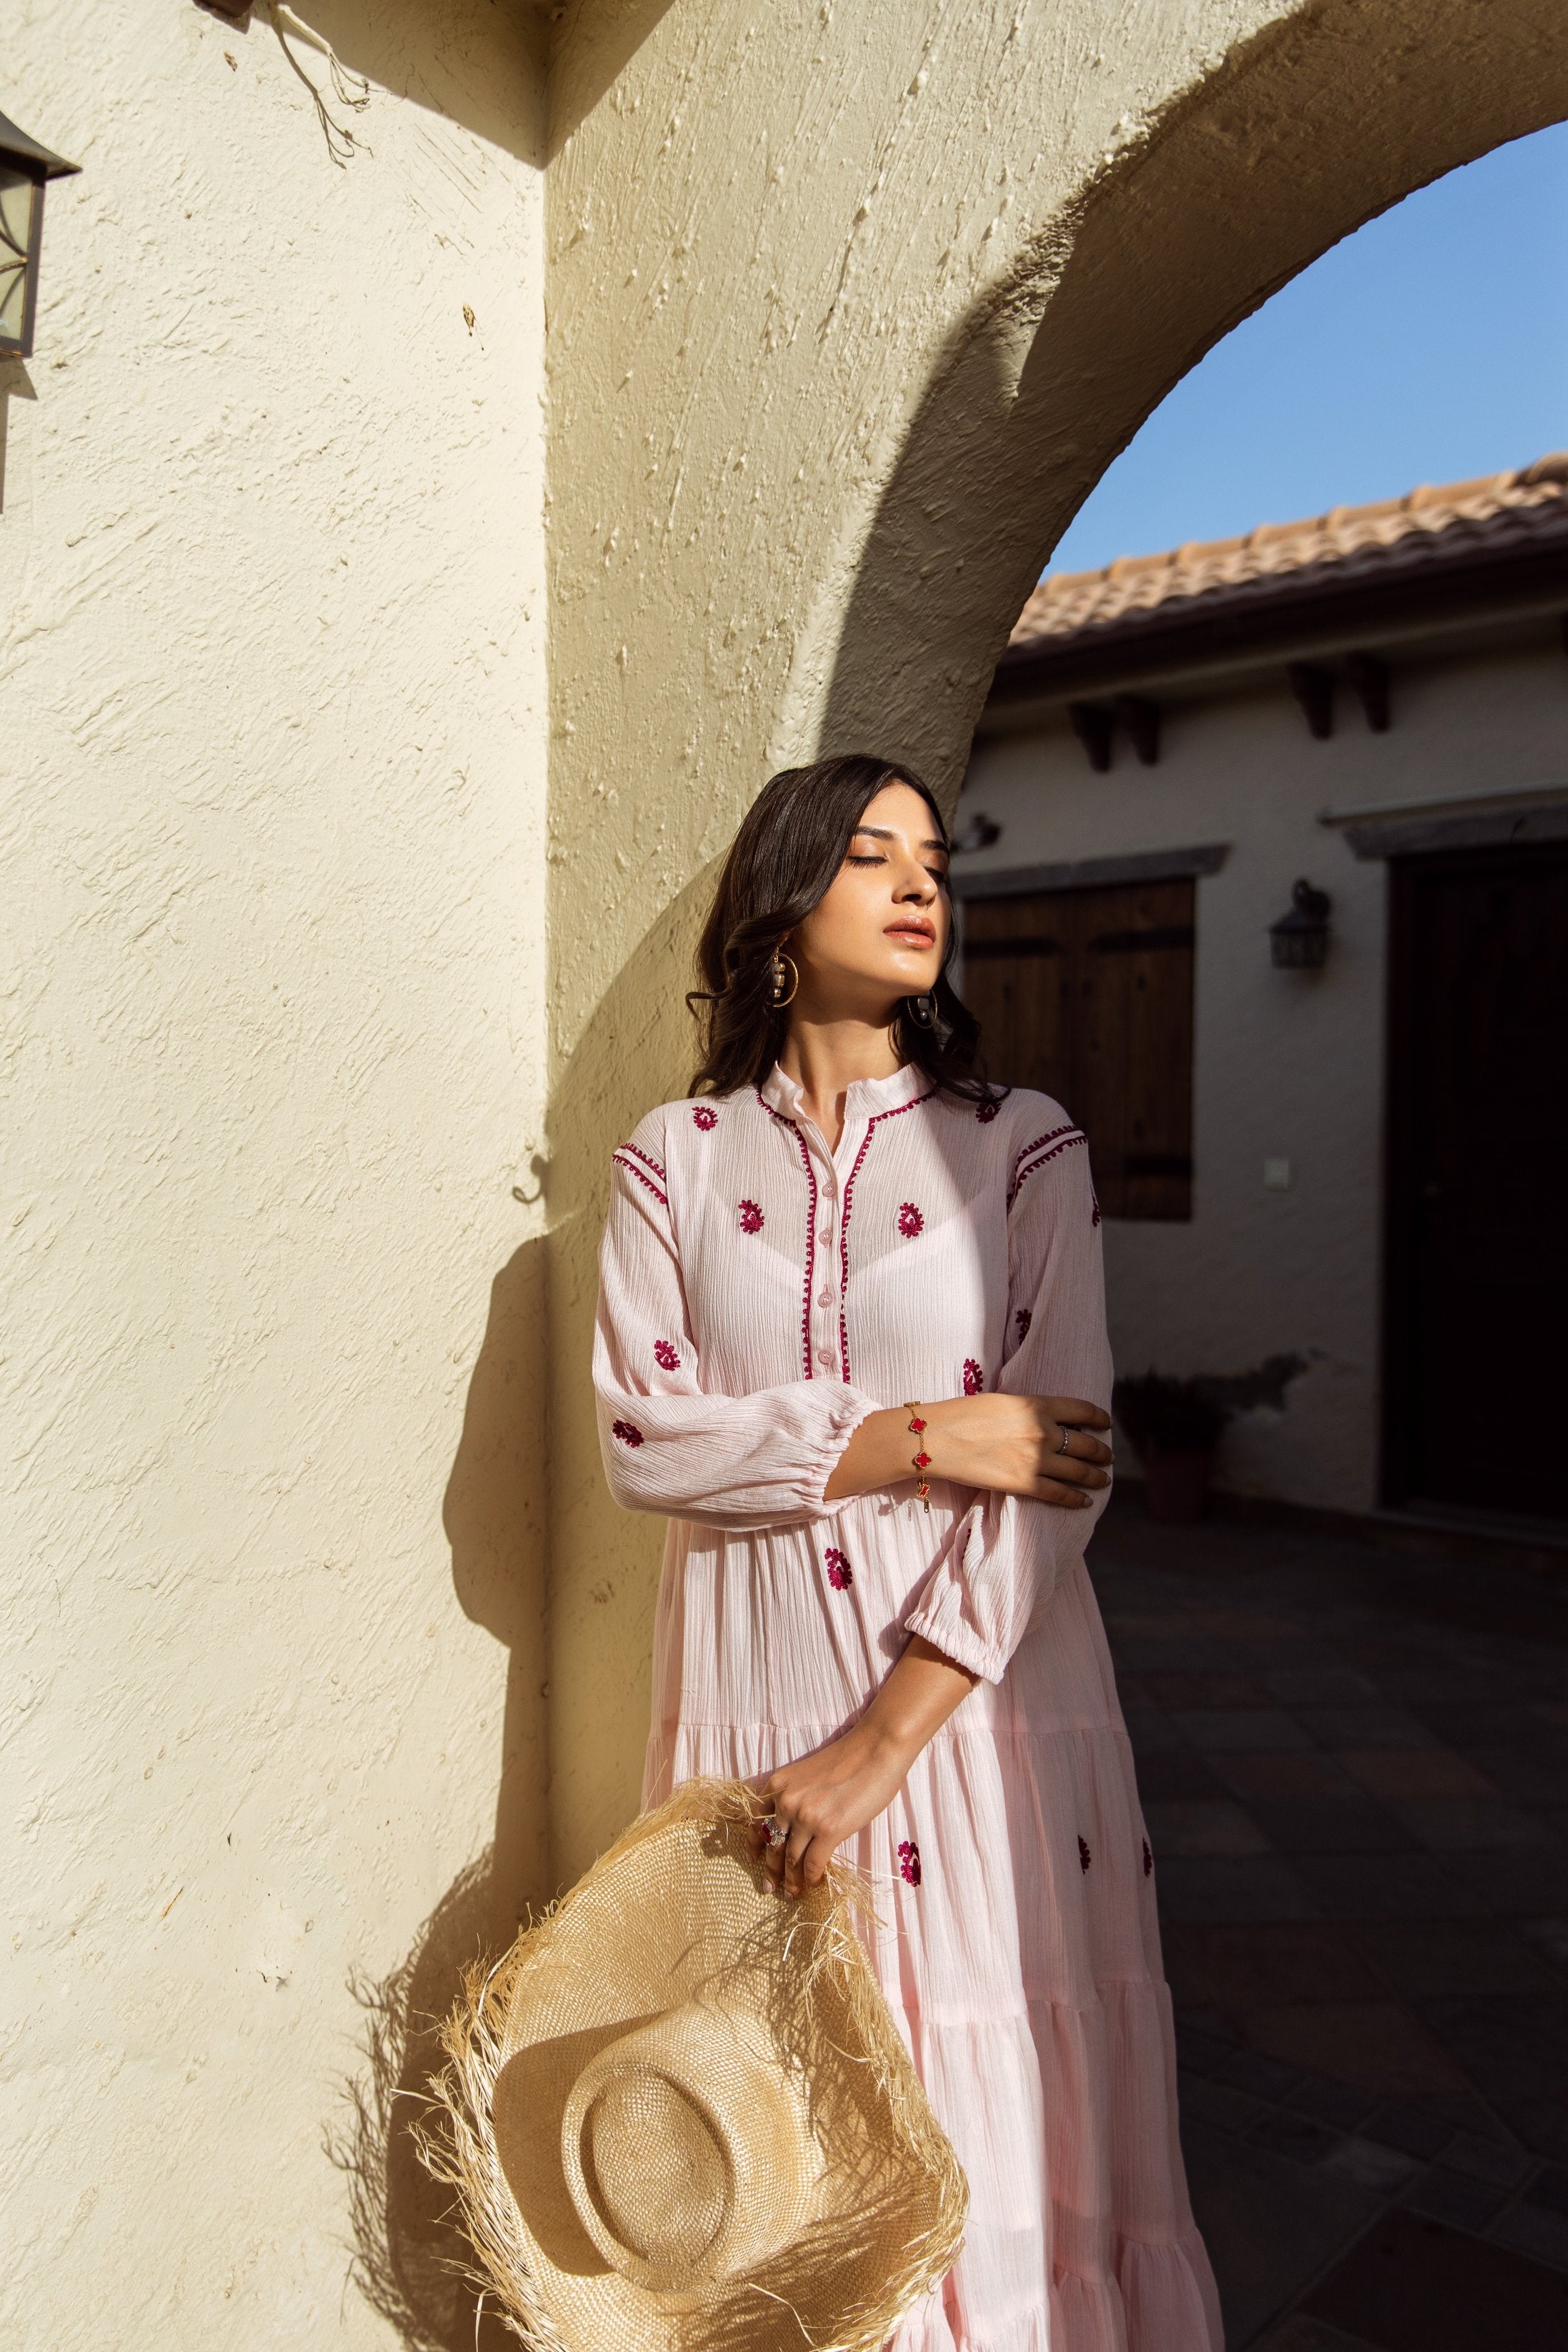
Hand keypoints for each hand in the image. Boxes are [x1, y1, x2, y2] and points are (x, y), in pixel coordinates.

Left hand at [748, 1720, 908, 1896]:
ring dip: (791, 1880)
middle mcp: (786, 1802)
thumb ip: (794, 1798)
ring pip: (792, 1859)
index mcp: (778, 1785)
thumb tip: (791, 1830)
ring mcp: (807, 1817)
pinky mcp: (830, 1830)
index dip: (754, 1845)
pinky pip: (813, 1864)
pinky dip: (812, 1878)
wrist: (876, 1748)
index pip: (757, 1822)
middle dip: (771, 1870)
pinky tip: (814, 1885)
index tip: (753, 1860)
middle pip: (773, 1845)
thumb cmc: (847, 1759)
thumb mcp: (806, 1775)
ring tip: (791, 1893)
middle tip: (769, 1887)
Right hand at [825, 1390, 1111, 1506]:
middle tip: (1107, 1457)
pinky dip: (1076, 1499)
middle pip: (1086, 1443)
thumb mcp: (1002, 1401)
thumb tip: (1046, 1420)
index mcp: (1037, 1404)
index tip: (1105, 1424)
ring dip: (1095, 1476)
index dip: (1099, 1418)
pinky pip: (1060, 1494)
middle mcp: (1042, 1431)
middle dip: (1101, 1452)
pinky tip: (1084, 1502)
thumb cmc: (962, 1414)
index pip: (1082, 1410)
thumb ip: (1028, 1410)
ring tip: (1102, 1479)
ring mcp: (1035, 1459)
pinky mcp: (1024, 1483)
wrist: (937, 1438)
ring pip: (1079, 1471)